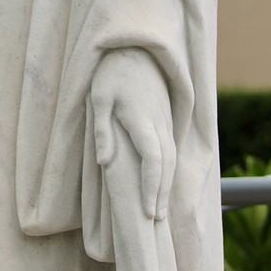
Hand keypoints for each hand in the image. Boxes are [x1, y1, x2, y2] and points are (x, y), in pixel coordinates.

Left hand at [90, 48, 174, 220]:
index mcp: (142, 120)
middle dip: (160, 194)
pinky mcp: (166, 118)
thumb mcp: (98, 97)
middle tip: (154, 220)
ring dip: (166, 185)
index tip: (147, 211)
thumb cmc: (112, 74)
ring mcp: (165, 121)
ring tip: (158, 210)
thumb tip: (104, 161)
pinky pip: (171, 150)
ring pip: (172, 159)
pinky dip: (168, 171)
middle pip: (166, 165)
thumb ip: (102, 129)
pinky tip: (161, 184)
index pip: (153, 160)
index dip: (151, 187)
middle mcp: (159, 124)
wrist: (136, 49)